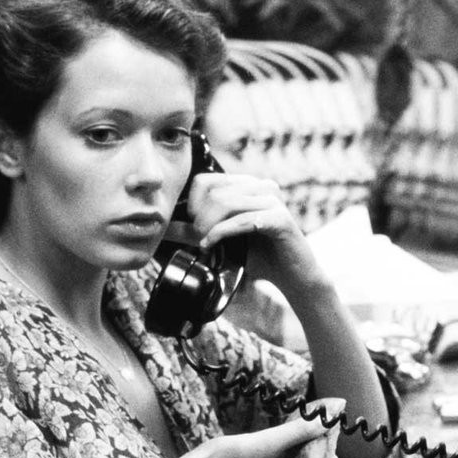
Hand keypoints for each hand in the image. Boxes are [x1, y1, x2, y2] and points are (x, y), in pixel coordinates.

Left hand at [186, 172, 324, 294]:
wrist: (293, 278)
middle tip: (200, 240)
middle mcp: (262, 187)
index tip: (194, 227)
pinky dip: (221, 234)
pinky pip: (242, 220)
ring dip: (209, 226)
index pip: (206, 180)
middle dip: (200, 218)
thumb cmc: (260, 258)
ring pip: (225, 202)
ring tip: (206, 244)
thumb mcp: (222, 241)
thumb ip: (196, 232)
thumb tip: (164, 229)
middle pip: (214, 191)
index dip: (193, 203)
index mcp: (248, 186)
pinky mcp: (281, 218)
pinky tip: (212, 245)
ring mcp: (273, 200)